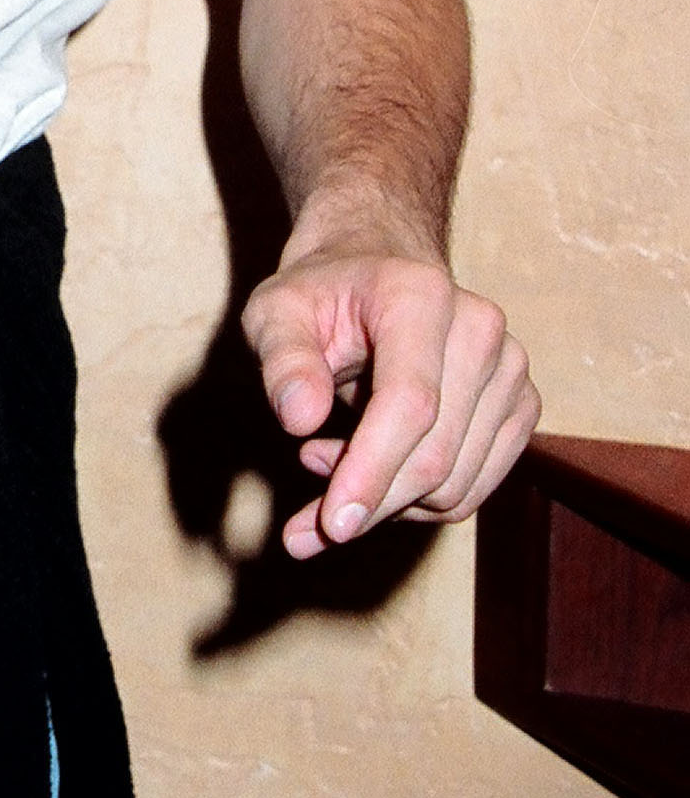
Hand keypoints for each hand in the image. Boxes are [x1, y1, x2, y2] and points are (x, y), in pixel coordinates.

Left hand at [241, 244, 539, 560]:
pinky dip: (418, 501)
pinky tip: (372, 465)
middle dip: (368, 502)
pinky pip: (472, 489)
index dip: (372, 470)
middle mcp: (482, 330)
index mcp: (421, 296)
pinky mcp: (521, 408)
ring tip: (328, 459)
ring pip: (454, 486)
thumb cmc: (321, 296)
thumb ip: (282, 360)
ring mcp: (511, 370)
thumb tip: (299, 419)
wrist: (376, 272)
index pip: (410, 403)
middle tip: (303, 523)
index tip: (332, 525)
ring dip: (386, 501)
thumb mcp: (275, 313)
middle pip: (434, 456)